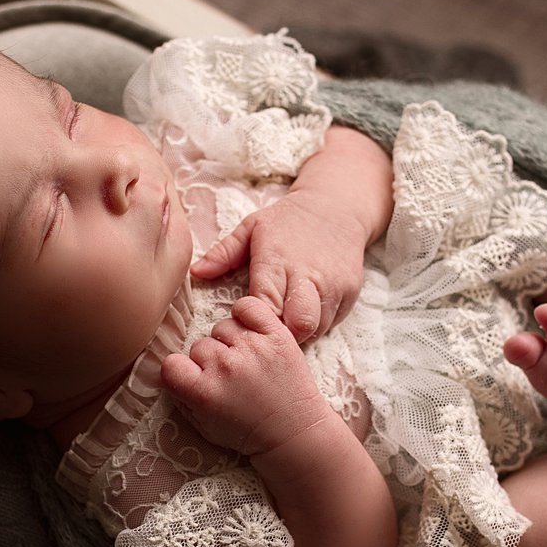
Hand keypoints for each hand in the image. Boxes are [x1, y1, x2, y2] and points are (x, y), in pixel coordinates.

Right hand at [160, 296, 332, 457]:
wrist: (294, 434)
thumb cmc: (249, 432)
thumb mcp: (204, 427)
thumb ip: (182, 398)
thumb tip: (170, 370)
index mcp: (204, 392)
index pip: (171, 364)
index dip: (181, 371)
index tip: (194, 379)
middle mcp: (226, 367)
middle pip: (199, 346)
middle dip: (209, 361)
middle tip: (230, 379)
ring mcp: (252, 348)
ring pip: (222, 327)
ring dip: (230, 341)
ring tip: (246, 362)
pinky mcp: (277, 336)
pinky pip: (248, 306)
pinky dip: (247, 314)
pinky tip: (252, 332)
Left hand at [189, 189, 368, 343]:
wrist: (337, 208)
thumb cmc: (287, 221)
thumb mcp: (252, 227)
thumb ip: (224, 252)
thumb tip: (196, 273)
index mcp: (279, 260)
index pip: (266, 306)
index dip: (253, 322)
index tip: (242, 323)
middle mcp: (309, 276)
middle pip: (298, 325)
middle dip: (280, 337)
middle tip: (264, 335)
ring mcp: (334, 286)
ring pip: (315, 330)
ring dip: (296, 334)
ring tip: (281, 326)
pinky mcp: (350, 294)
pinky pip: (331, 324)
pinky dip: (315, 327)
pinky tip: (301, 316)